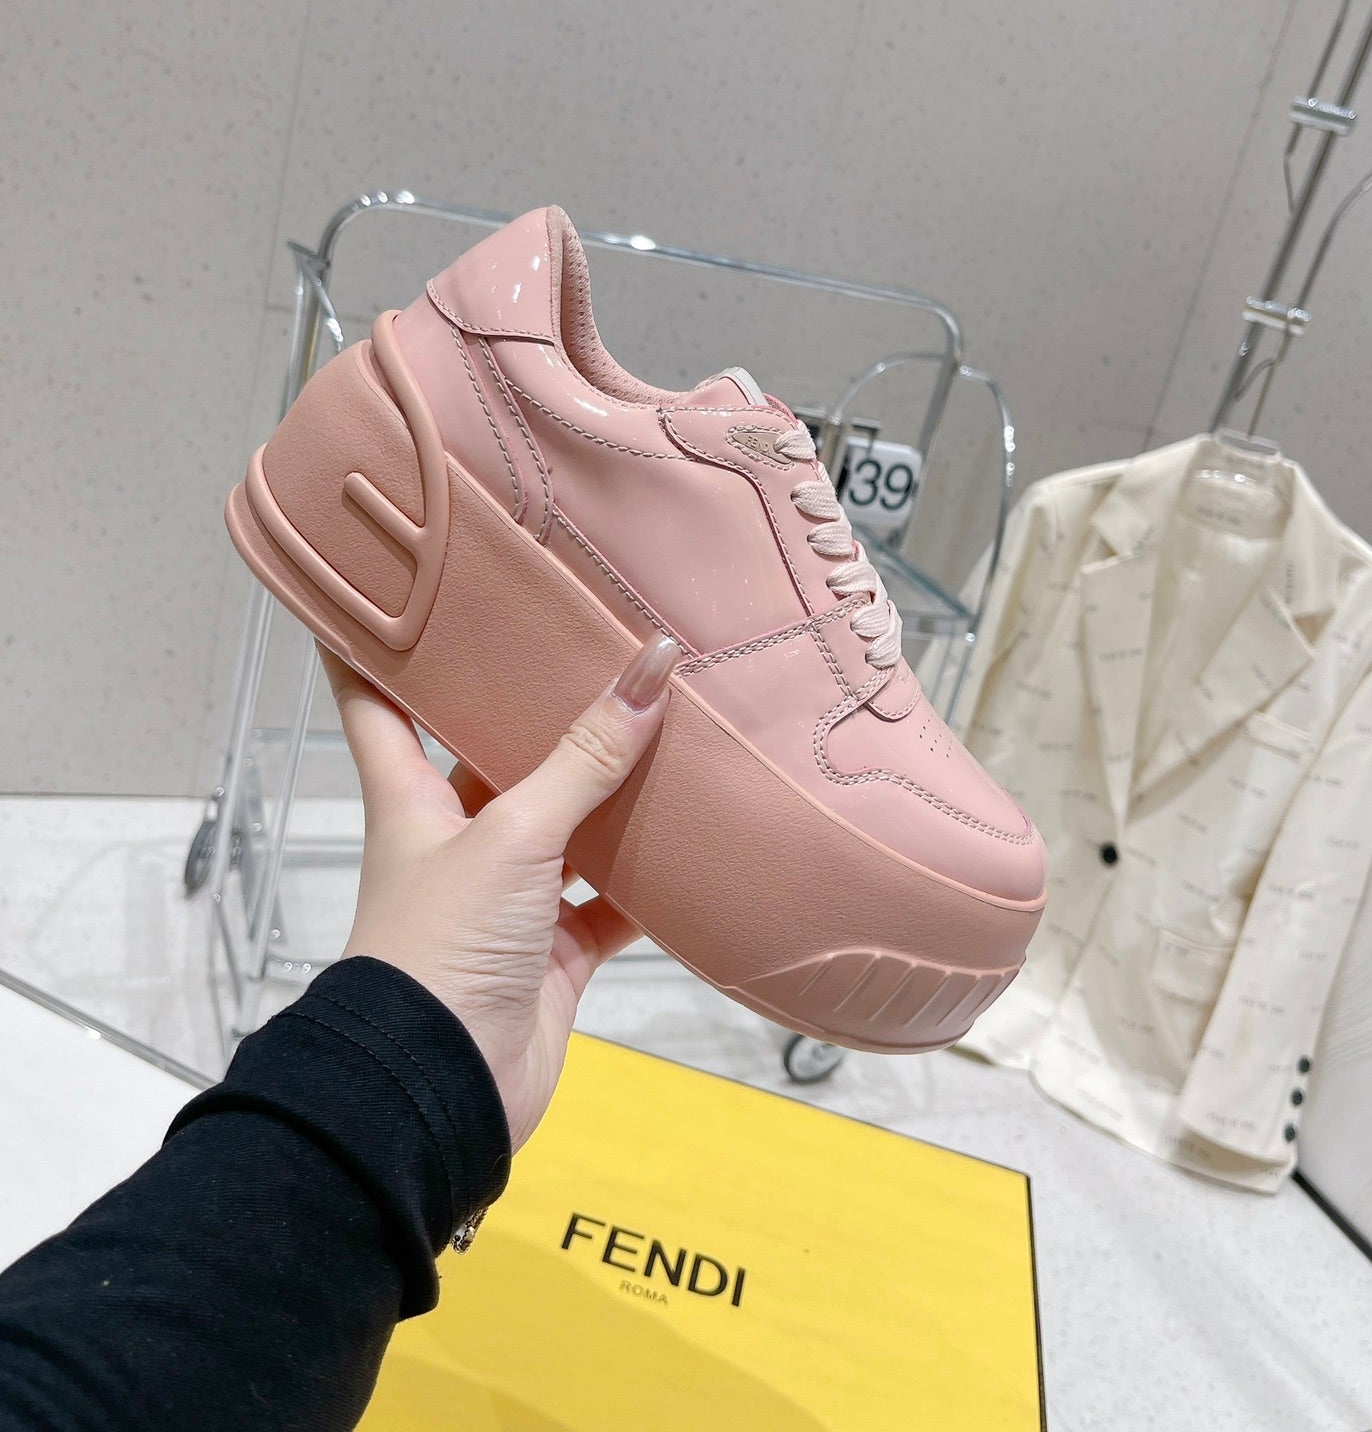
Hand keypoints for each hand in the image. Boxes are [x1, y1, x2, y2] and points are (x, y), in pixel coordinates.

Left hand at [318, 632, 679, 1148]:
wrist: (441, 1091)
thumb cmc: (440, 946)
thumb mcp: (514, 833)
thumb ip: (586, 756)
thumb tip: (652, 666)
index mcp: (410, 798)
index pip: (377, 700)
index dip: (376, 644)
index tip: (390, 583)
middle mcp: (454, 838)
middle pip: (491, 755)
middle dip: (533, 707)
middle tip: (586, 638)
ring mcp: (505, 897)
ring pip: (563, 824)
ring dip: (607, 789)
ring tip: (665, 722)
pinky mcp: (552, 952)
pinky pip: (608, 900)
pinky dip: (647, 878)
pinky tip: (692, 838)